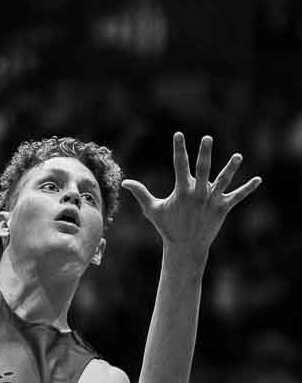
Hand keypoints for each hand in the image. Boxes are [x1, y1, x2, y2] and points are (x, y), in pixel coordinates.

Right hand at [122, 134, 260, 267]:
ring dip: (231, 169)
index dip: (179, 149)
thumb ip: (141, 193)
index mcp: (182, 192)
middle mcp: (198, 194)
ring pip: (223, 182)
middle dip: (204, 153)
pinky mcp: (223, 209)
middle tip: (207, 137)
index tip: (178, 134)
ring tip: (238, 156)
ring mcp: (212, 201)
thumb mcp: (152, 209)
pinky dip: (248, 189)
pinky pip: (237, 197)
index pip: (179, 166)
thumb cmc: (167, 227)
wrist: (186, 248)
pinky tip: (258, 180)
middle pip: (202, 170)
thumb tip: (124, 182)